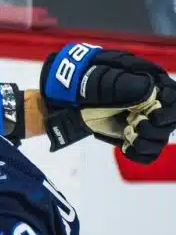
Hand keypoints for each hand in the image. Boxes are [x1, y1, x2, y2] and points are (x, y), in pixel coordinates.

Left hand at [40, 44, 175, 162]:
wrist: (68, 100)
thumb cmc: (87, 84)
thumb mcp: (107, 81)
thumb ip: (130, 86)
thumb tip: (150, 94)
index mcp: (152, 85)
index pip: (174, 99)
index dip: (168, 111)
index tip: (152, 115)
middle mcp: (152, 104)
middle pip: (170, 123)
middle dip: (156, 128)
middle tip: (136, 126)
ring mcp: (142, 122)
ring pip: (160, 140)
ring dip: (148, 142)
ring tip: (130, 135)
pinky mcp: (131, 137)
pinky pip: (147, 153)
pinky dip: (140, 154)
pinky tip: (126, 147)